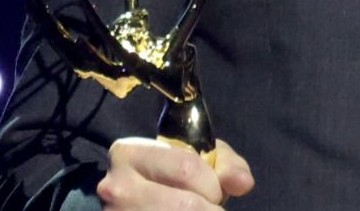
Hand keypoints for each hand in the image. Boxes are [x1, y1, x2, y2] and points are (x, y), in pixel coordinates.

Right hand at [97, 137, 254, 208]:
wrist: (136, 205)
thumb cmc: (170, 181)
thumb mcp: (196, 160)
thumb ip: (224, 165)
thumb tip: (242, 183)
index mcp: (129, 153)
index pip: (188, 168)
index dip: (212, 185)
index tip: (211, 192)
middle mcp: (117, 188)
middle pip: (188, 205)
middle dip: (208, 209)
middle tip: (205, 208)